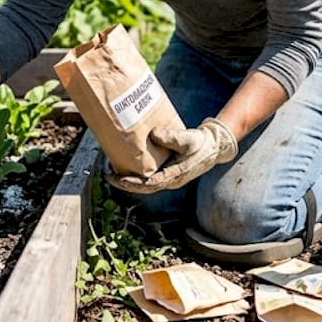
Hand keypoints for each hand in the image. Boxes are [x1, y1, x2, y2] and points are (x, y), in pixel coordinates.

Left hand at [107, 118, 237, 193]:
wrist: (213, 146)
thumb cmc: (201, 143)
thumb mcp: (188, 138)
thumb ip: (172, 137)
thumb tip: (153, 134)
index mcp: (174, 176)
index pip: (148, 185)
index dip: (131, 183)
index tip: (116, 178)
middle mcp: (169, 180)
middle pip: (142, 187)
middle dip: (124, 183)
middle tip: (107, 174)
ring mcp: (168, 176)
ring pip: (145, 182)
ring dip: (129, 178)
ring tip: (112, 168)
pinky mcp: (167, 169)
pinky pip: (148, 174)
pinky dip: (137, 171)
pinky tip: (127, 162)